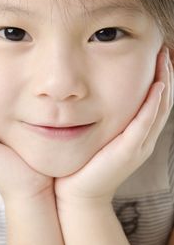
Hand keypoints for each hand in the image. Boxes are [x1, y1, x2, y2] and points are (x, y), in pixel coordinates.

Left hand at [55, 48, 172, 205]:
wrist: (79, 194)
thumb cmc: (85, 164)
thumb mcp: (99, 137)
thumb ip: (105, 120)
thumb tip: (96, 98)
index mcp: (138, 136)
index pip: (155, 103)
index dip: (160, 79)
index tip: (157, 56)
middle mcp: (143, 139)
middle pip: (163, 103)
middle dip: (166, 75)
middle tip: (164, 51)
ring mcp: (139, 146)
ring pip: (159, 110)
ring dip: (164, 84)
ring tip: (164, 59)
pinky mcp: (128, 151)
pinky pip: (144, 124)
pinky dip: (152, 105)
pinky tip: (156, 87)